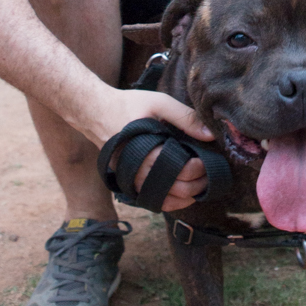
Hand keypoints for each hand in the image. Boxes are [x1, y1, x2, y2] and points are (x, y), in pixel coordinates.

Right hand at [104, 87, 213, 212]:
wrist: (95, 111)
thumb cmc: (128, 105)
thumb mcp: (158, 103)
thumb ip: (185, 117)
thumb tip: (211, 134)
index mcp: (147, 150)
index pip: (180, 170)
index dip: (199, 168)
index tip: (208, 159)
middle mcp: (138, 169)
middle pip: (175, 188)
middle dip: (197, 184)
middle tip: (209, 173)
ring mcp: (131, 178)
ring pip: (163, 199)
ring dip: (185, 196)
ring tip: (200, 185)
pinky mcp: (127, 181)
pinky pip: (149, 199)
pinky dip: (168, 202)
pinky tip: (182, 198)